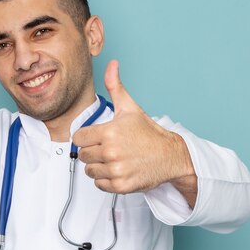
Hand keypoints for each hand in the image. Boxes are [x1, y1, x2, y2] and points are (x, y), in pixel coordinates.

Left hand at [72, 60, 196, 202]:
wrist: (170, 156)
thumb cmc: (149, 133)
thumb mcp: (130, 108)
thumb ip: (115, 86)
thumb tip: (111, 64)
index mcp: (109, 132)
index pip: (78, 138)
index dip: (87, 137)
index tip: (96, 137)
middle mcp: (111, 152)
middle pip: (83, 155)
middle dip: (92, 152)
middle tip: (108, 148)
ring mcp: (116, 170)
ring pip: (90, 171)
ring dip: (98, 166)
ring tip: (113, 159)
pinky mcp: (121, 185)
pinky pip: (99, 185)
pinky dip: (106, 180)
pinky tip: (117, 170)